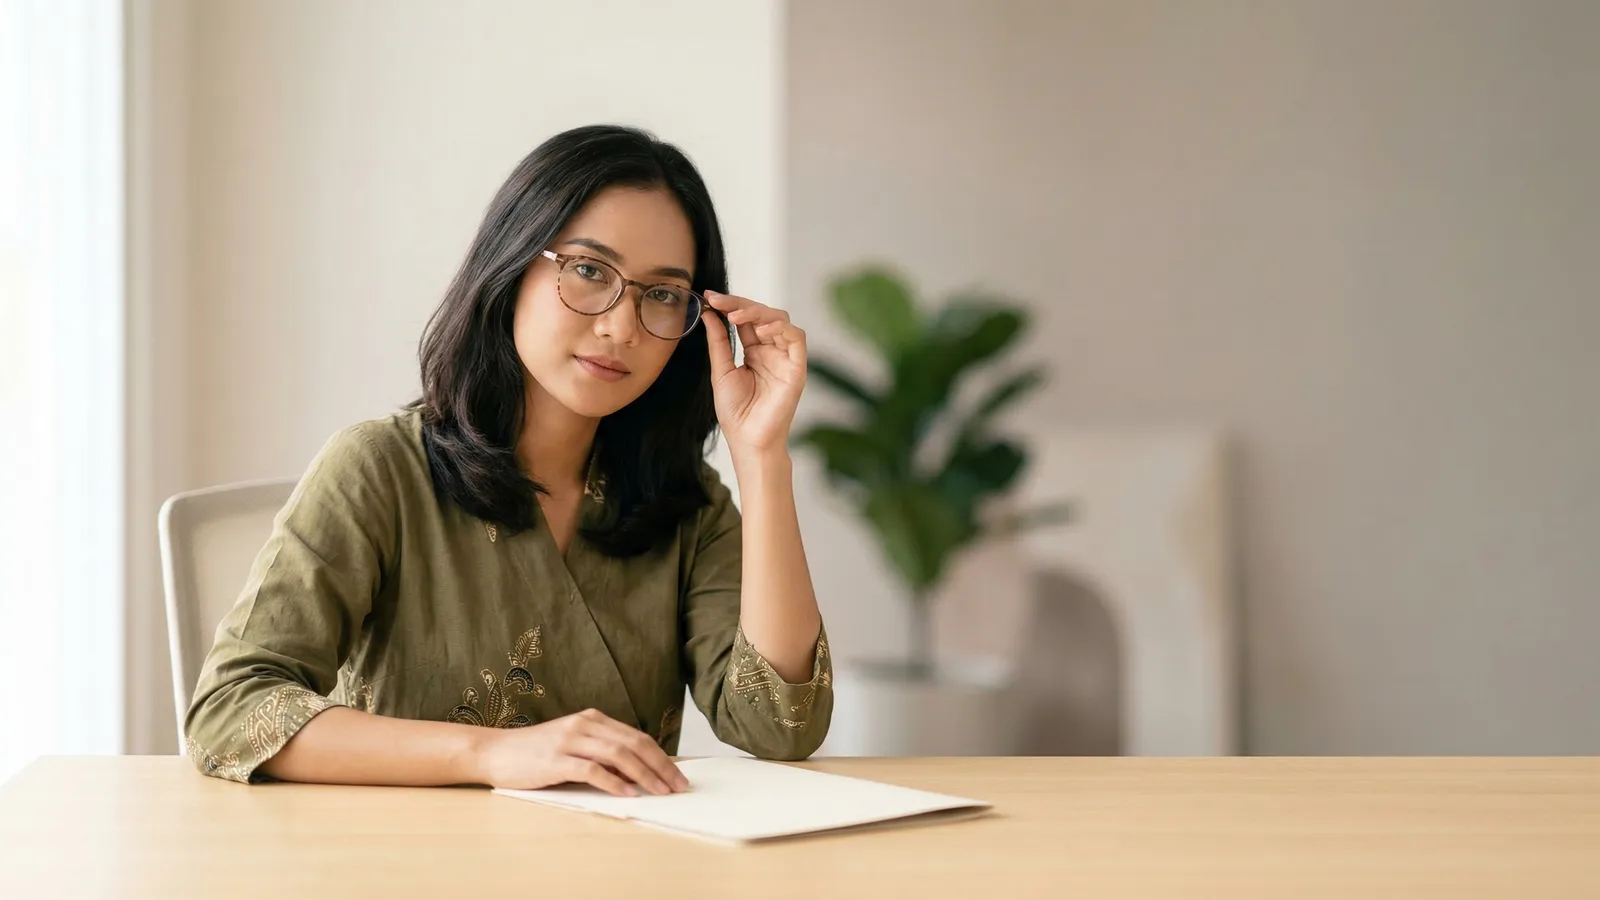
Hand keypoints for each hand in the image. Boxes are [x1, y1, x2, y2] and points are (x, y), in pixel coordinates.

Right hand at [469, 708, 689, 795]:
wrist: (495, 752)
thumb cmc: (535, 753)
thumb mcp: (573, 745)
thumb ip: (601, 752)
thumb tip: (638, 772)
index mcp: (592, 719)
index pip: (637, 736)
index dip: (661, 756)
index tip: (678, 776)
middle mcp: (585, 724)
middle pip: (634, 744)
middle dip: (660, 766)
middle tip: (678, 786)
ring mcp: (570, 740)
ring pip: (618, 754)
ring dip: (644, 775)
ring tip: (660, 791)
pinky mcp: (556, 759)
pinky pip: (592, 769)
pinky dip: (614, 782)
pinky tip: (628, 793)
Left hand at [703, 292, 806, 453]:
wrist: (747, 440)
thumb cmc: (736, 412)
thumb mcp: (721, 371)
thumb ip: (719, 342)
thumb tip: (708, 314)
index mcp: (755, 351)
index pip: (746, 319)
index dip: (730, 305)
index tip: (709, 298)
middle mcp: (772, 351)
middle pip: (763, 314)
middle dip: (740, 304)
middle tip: (718, 302)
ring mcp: (785, 358)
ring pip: (780, 320)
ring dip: (758, 312)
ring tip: (735, 316)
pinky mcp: (797, 368)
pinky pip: (796, 339)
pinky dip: (780, 328)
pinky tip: (759, 330)